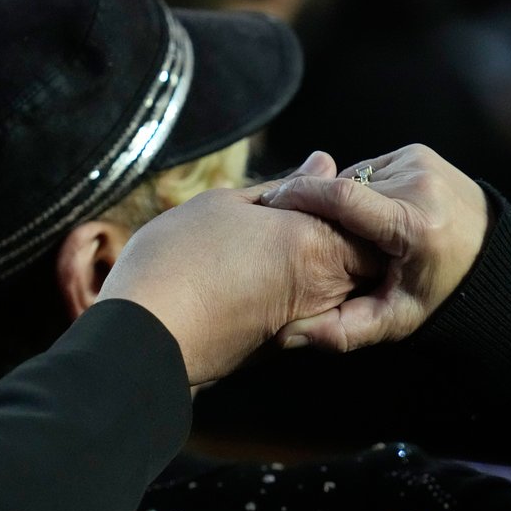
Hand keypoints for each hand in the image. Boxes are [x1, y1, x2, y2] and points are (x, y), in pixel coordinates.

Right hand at [97, 152, 383, 384]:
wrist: (143, 335)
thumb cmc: (178, 259)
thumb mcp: (226, 205)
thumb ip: (284, 188)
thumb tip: (324, 165)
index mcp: (317, 242)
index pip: (367, 220)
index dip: (354, 201)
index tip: (325, 187)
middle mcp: (325, 287)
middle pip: (363, 257)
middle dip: (346, 233)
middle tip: (305, 212)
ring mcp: (305, 321)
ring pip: (339, 285)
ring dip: (323, 262)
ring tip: (280, 241)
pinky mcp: (280, 346)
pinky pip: (311, 310)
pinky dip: (300, 290)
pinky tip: (261, 274)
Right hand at [257, 143, 488, 351]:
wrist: (494, 262)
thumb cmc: (442, 295)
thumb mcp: (395, 320)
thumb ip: (343, 331)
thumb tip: (288, 335)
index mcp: (414, 224)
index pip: (342, 197)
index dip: (300, 197)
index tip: (271, 204)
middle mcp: (419, 184)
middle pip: (343, 188)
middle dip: (323, 210)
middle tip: (318, 239)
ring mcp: (421, 162)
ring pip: (355, 176)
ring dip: (346, 201)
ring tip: (355, 233)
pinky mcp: (420, 153)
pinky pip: (373, 168)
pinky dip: (366, 190)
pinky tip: (377, 216)